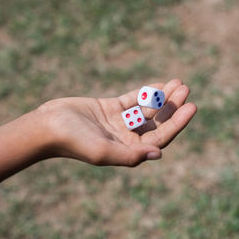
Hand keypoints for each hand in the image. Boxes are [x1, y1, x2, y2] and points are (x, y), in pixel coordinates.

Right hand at [38, 79, 196, 166]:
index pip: (160, 137)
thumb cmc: (73, 141)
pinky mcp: (109, 108)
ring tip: (178, 83)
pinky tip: (159, 85)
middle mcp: (126, 138)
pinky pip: (133, 99)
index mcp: (128, 150)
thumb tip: (159, 155)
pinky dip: (145, 92)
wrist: (46, 126)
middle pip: (157, 122)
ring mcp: (119, 122)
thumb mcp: (103, 150)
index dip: (177, 123)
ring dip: (162, 97)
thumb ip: (130, 155)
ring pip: (147, 109)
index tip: (191, 106)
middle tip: (186, 88)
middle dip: (173, 106)